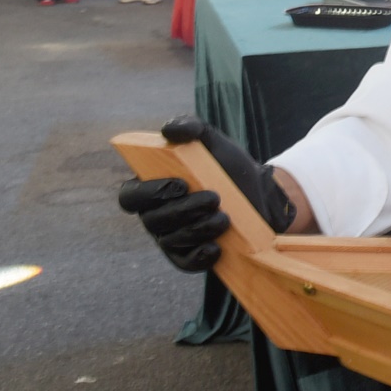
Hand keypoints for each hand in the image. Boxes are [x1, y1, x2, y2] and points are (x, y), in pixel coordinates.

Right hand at [117, 115, 296, 271]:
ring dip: (198, 229)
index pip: (129, 197)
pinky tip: (216, 247)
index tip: (181, 185)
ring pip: (171, 241)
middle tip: (214, 199)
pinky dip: (199, 257)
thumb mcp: (212, 141)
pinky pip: (184, 263)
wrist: (261, 194)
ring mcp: (169, 238)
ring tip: (225, 218)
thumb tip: (168, 131)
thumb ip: (189, 127)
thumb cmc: (228, 166)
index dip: (149, 194)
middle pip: (153, 221)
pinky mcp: (188, 255)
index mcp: (151, 187)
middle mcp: (154, 215)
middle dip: (184, 211)